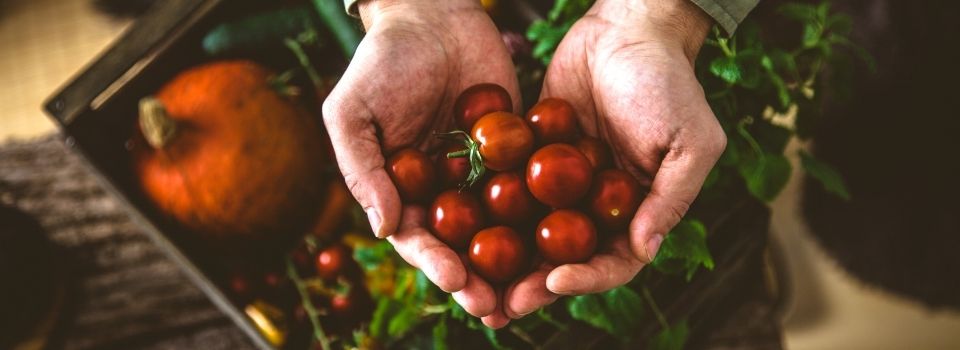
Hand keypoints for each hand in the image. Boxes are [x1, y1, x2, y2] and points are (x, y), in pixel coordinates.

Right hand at [322, 0, 517, 319]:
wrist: (432, 15)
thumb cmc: (381, 62)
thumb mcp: (353, 112)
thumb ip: (362, 169)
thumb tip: (383, 228)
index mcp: (401, 191)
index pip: (417, 238)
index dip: (434, 262)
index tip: (455, 281)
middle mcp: (443, 191)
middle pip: (462, 244)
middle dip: (478, 278)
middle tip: (498, 306)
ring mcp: (481, 173)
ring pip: (500, 226)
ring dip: (515, 261)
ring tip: (535, 288)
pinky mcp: (515, 150)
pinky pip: (531, 183)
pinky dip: (547, 211)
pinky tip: (567, 233)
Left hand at [492, 0, 725, 323]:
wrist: (627, 29)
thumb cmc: (669, 82)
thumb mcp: (689, 142)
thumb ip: (670, 198)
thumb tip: (645, 250)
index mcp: (638, 211)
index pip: (614, 261)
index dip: (587, 279)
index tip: (555, 281)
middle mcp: (598, 205)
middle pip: (566, 258)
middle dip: (535, 284)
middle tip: (502, 305)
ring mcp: (563, 183)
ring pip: (532, 232)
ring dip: (507, 260)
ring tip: (474, 280)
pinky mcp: (533, 155)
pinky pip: (510, 188)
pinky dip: (488, 210)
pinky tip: (460, 226)